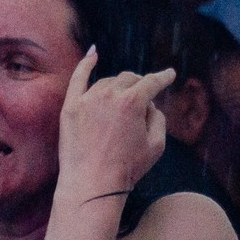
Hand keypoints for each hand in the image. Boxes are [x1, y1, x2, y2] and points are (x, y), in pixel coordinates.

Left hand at [54, 49, 172, 203]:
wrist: (91, 185)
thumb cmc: (126, 169)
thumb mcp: (156, 145)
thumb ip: (158, 118)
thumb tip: (150, 105)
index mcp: (133, 102)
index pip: (152, 82)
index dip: (163, 77)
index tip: (169, 74)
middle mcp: (109, 95)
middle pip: (129, 79)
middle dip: (140, 84)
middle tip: (143, 92)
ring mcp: (87, 99)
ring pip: (107, 82)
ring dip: (118, 86)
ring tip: (122, 97)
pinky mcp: (70, 107)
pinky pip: (78, 78)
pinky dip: (86, 64)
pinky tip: (93, 54)